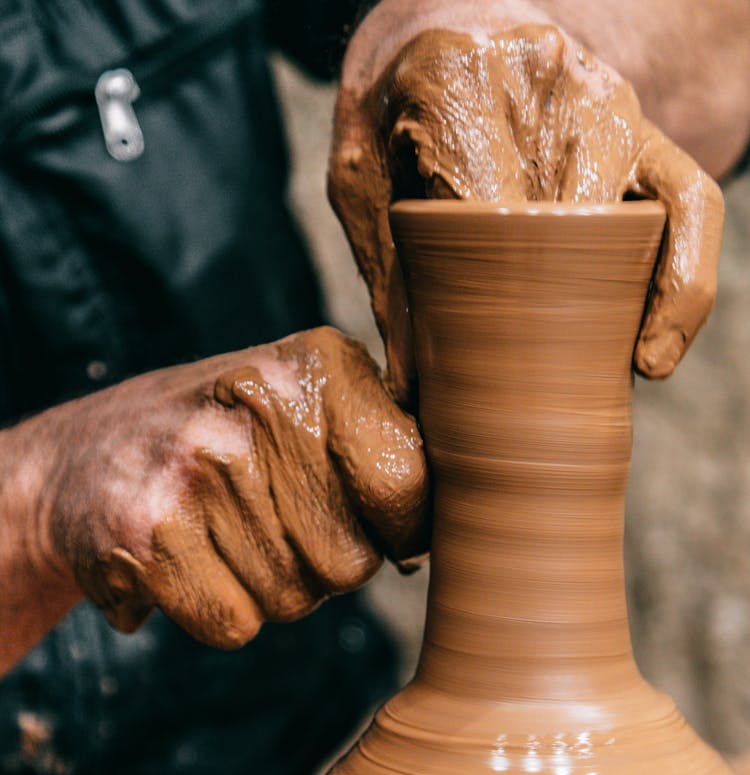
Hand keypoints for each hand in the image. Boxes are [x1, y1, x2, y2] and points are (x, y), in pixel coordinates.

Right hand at [45, 326, 427, 646]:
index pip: (409, 485)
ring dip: (268, 586)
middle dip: (319, 562)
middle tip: (267, 518)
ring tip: (222, 530)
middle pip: (352, 562)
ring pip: (295, 600)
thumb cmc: (224, 440)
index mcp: (316, 366)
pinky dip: (218, 610)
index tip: (373, 522)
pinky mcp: (149, 534)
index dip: (400, 528)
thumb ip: (383, 446)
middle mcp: (260, 406)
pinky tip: (187, 559)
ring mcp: (200, 469)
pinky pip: (236, 625)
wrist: (79, 458)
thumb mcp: (303, 405)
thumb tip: (455, 527)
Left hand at [329, 14, 724, 401]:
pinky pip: (691, 199)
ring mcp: (602, 99)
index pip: (483, 206)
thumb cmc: (388, 105)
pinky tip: (658, 349)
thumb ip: (384, 267)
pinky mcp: (641, 125)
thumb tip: (411, 385)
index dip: (489, 293)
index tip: (483, 360)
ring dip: (644, 304)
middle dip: (559, 312)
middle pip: (567, 217)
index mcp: (455, 77)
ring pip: (645, 211)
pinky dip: (688, 278)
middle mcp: (542, 78)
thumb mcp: (359, 178)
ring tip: (631, 371)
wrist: (438, 18)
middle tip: (541, 386)